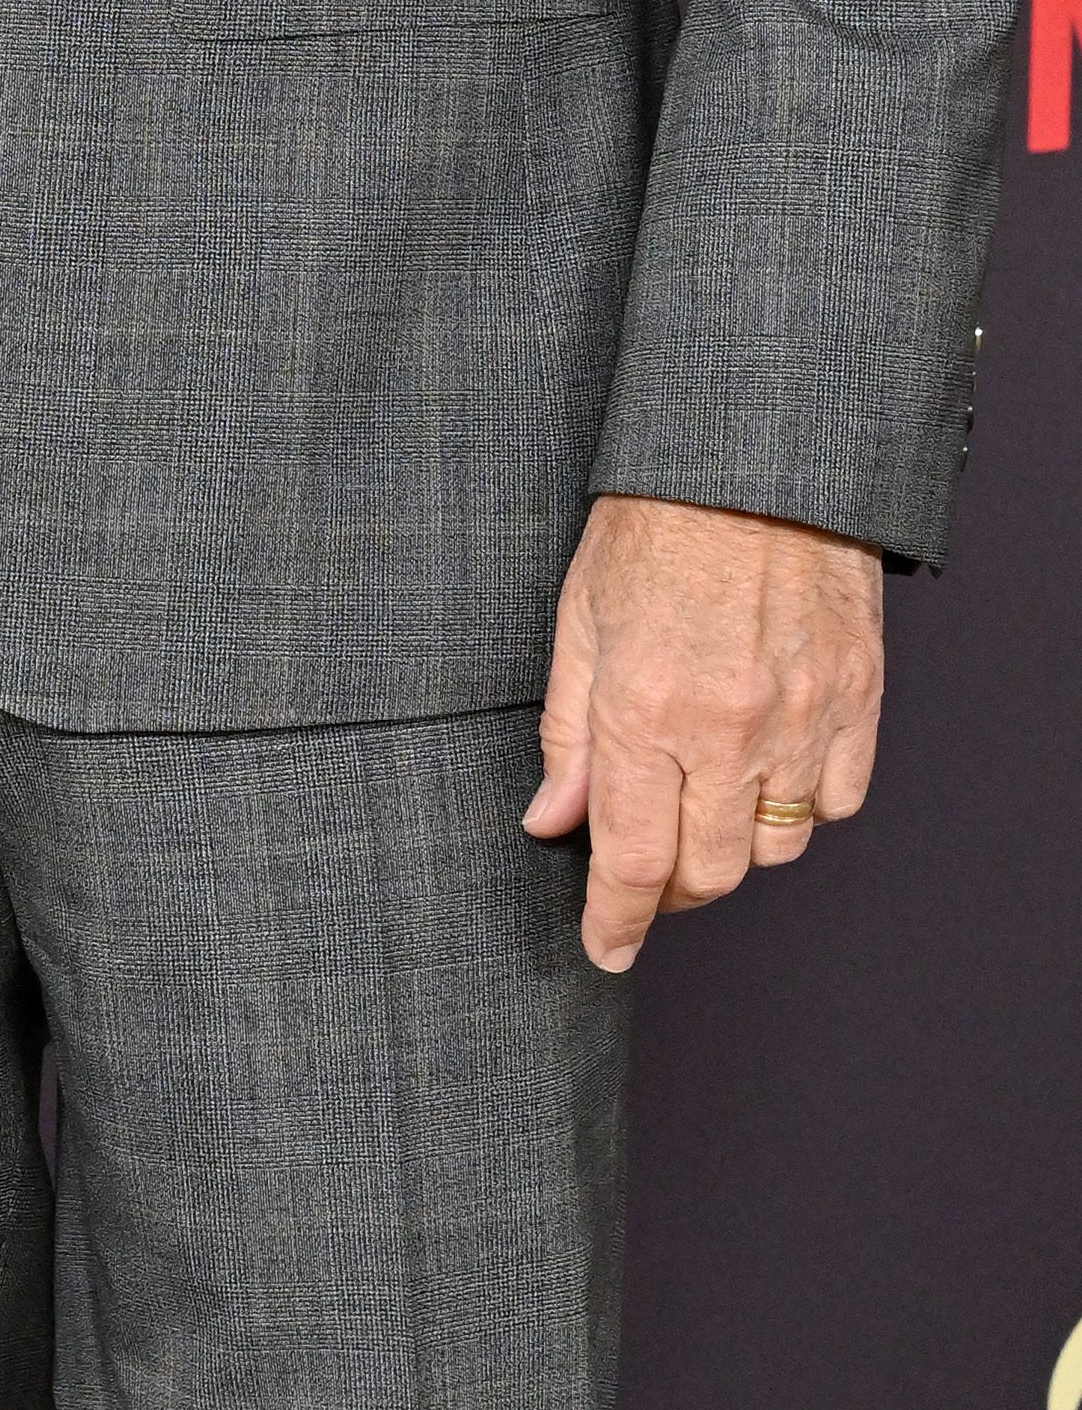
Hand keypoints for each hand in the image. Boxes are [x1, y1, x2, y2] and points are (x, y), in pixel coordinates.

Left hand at [524, 491, 884, 971]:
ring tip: (700, 807)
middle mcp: (730, 730)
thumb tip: (551, 821)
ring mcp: (803, 722)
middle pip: (706, 871)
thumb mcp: (578, 618)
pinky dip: (799, 807)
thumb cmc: (654, 523)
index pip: (630, 859)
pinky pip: (836, 803)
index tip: (604, 949)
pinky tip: (766, 770)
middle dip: (667, 891)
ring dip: (732, 848)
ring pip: (774, 849)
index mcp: (648, 709)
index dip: (614, 920)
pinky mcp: (857, 705)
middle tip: (643, 874)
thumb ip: (568, 731)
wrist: (756, 461)